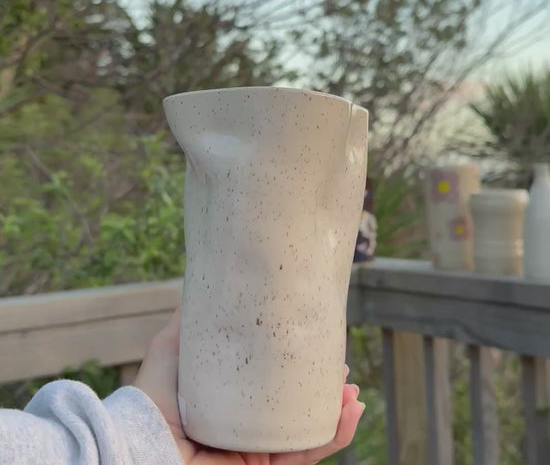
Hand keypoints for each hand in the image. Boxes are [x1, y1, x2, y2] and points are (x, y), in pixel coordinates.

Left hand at [135, 307, 364, 464]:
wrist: (146, 447)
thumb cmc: (153, 397)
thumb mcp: (173, 348)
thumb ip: (189, 320)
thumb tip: (207, 283)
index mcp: (234, 398)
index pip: (276, 380)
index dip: (299, 364)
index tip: (318, 342)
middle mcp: (250, 423)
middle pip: (298, 404)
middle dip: (324, 386)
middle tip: (341, 367)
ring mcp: (260, 448)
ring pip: (310, 429)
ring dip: (337, 410)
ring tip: (352, 390)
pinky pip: (309, 454)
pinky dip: (335, 436)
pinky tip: (350, 412)